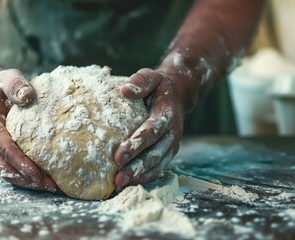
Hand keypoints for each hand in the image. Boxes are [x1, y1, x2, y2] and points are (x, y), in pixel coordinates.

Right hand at [0, 69, 58, 192]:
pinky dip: (27, 177)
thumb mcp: (7, 77)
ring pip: (8, 173)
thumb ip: (15, 85)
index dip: (21, 163)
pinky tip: (45, 179)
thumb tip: (28, 95)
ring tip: (52, 187)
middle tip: (52, 186)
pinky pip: (11, 169)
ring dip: (29, 183)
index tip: (38, 174)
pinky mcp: (0, 153)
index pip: (6, 149)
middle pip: (7, 168)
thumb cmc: (0, 85)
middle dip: (29, 180)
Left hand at [114, 68, 184, 191]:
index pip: (151, 131)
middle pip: (155, 153)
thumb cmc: (158, 86)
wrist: (177, 94)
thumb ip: (141, 81)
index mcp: (167, 114)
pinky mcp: (168, 152)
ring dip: (139, 176)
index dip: (135, 144)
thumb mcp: (151, 76)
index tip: (118, 156)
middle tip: (118, 178)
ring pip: (157, 164)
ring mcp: (172, 144)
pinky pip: (158, 168)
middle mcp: (173, 132)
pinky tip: (129, 184)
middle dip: (136, 167)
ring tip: (120, 185)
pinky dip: (145, 177)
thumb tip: (125, 90)